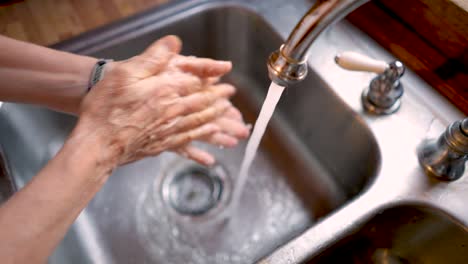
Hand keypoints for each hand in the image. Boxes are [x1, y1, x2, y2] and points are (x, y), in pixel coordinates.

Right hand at [74, 35, 248, 168]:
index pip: (196, 83)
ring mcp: (169, 130)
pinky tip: (209, 145)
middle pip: (202, 104)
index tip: (222, 78)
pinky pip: (189, 142)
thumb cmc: (107, 107)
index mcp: (166, 91)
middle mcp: (173, 112)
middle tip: (230, 95)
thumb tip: (174, 42)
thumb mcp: (126, 74)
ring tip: (227, 115)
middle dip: (218, 98)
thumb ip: (153, 58)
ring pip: (199, 122)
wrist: (98, 143)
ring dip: (215, 117)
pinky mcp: (162, 145)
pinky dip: (201, 140)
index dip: (211, 79)